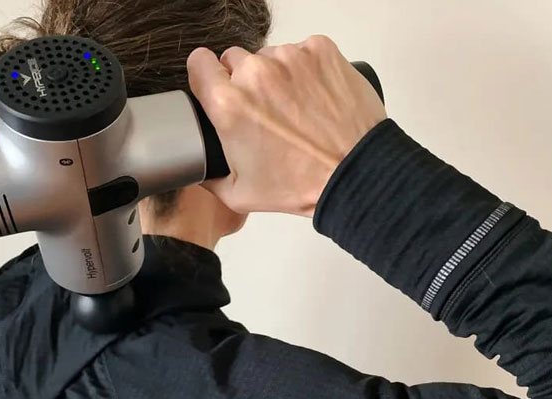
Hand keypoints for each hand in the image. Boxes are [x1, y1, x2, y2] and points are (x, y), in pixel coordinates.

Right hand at [187, 35, 386, 216]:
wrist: (354, 174)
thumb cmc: (302, 184)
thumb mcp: (238, 194)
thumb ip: (208, 174)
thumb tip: (198, 165)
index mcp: (228, 104)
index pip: (199, 63)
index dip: (207, 75)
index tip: (216, 84)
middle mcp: (256, 74)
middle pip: (235, 59)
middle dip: (244, 81)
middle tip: (263, 110)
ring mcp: (290, 59)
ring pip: (270, 56)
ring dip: (276, 76)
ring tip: (295, 108)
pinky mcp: (320, 51)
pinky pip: (302, 52)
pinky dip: (305, 69)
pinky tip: (314, 97)